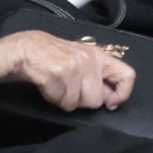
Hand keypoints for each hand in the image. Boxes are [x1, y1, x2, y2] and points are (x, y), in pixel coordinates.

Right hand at [0, 29, 136, 111]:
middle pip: (95, 100)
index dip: (122, 94)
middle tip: (68, 88)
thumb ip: (97, 78)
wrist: (25, 49)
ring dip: (64, 99)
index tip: (111, 103)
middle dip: (81, 101)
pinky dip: (52, 98)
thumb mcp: (80, 61)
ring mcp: (74, 66)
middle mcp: (89, 59)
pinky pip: (61, 101)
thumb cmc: (53, 57)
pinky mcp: (58, 74)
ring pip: (77, 103)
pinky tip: (48, 84)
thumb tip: (111, 100)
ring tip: (56, 84)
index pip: (127, 75)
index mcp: (99, 56)